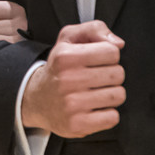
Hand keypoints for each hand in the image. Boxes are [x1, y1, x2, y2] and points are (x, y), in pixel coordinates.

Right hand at [18, 20, 125, 137]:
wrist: (36, 99)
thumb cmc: (58, 68)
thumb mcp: (68, 39)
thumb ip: (94, 29)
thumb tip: (118, 43)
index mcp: (66, 56)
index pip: (112, 52)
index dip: (108, 55)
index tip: (97, 61)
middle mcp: (68, 80)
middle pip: (118, 74)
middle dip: (111, 75)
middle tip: (96, 78)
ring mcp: (72, 104)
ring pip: (118, 95)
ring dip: (111, 94)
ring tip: (96, 93)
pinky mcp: (77, 125)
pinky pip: (112, 117)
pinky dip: (107, 113)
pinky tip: (94, 108)